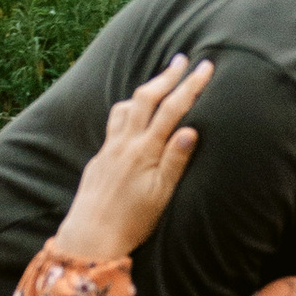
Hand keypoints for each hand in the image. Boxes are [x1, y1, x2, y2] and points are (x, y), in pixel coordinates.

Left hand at [48, 60, 211, 261]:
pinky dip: (127, 108)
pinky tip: (131, 112)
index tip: (205, 67)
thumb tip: (191, 129)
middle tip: (182, 58)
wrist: (90, 238)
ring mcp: (109, 148)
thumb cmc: (131, 222)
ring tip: (158, 79)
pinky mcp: (99, 157)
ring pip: (125, 106)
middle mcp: (125, 143)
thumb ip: (175, 160)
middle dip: (166, 75)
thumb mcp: (161, 195)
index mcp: (145, 151)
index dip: (190, 86)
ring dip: (144, 88)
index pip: (172, 109)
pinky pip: (114, 122)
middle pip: (146, 98)